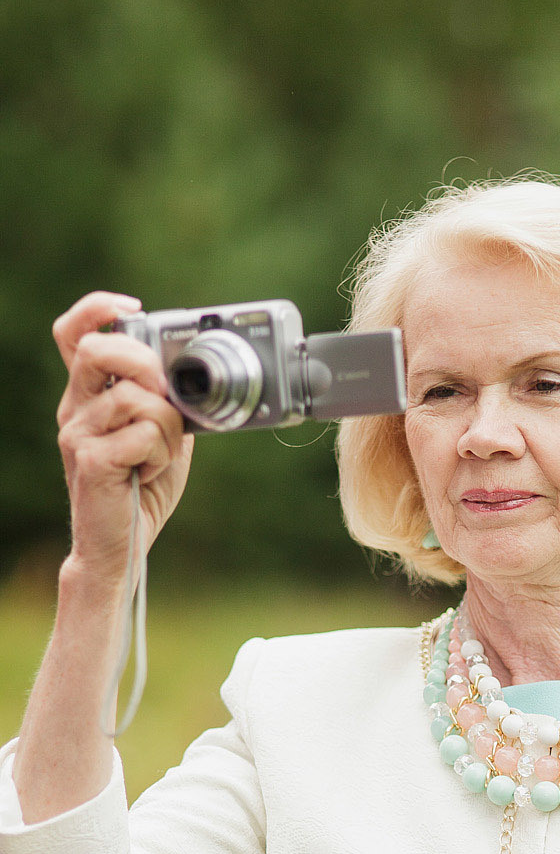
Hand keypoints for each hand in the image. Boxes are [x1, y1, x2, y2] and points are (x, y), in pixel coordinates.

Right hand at [54, 291, 194, 583]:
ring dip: (167, 426)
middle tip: (165, 391)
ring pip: (135, 397)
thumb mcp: (161, 434)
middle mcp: (75, 408)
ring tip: (161, 455)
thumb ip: (167, 401)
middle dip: (144, 361)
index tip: (134, 307)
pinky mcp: (90, 461)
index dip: (98, 308)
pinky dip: (160, 454)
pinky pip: (141, 434)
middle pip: (98, 349)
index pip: (73, 333)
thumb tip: (191, 373)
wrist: (121, 546)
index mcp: (89, 395)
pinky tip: (149, 474)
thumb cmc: (140, 489)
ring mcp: (77, 433)